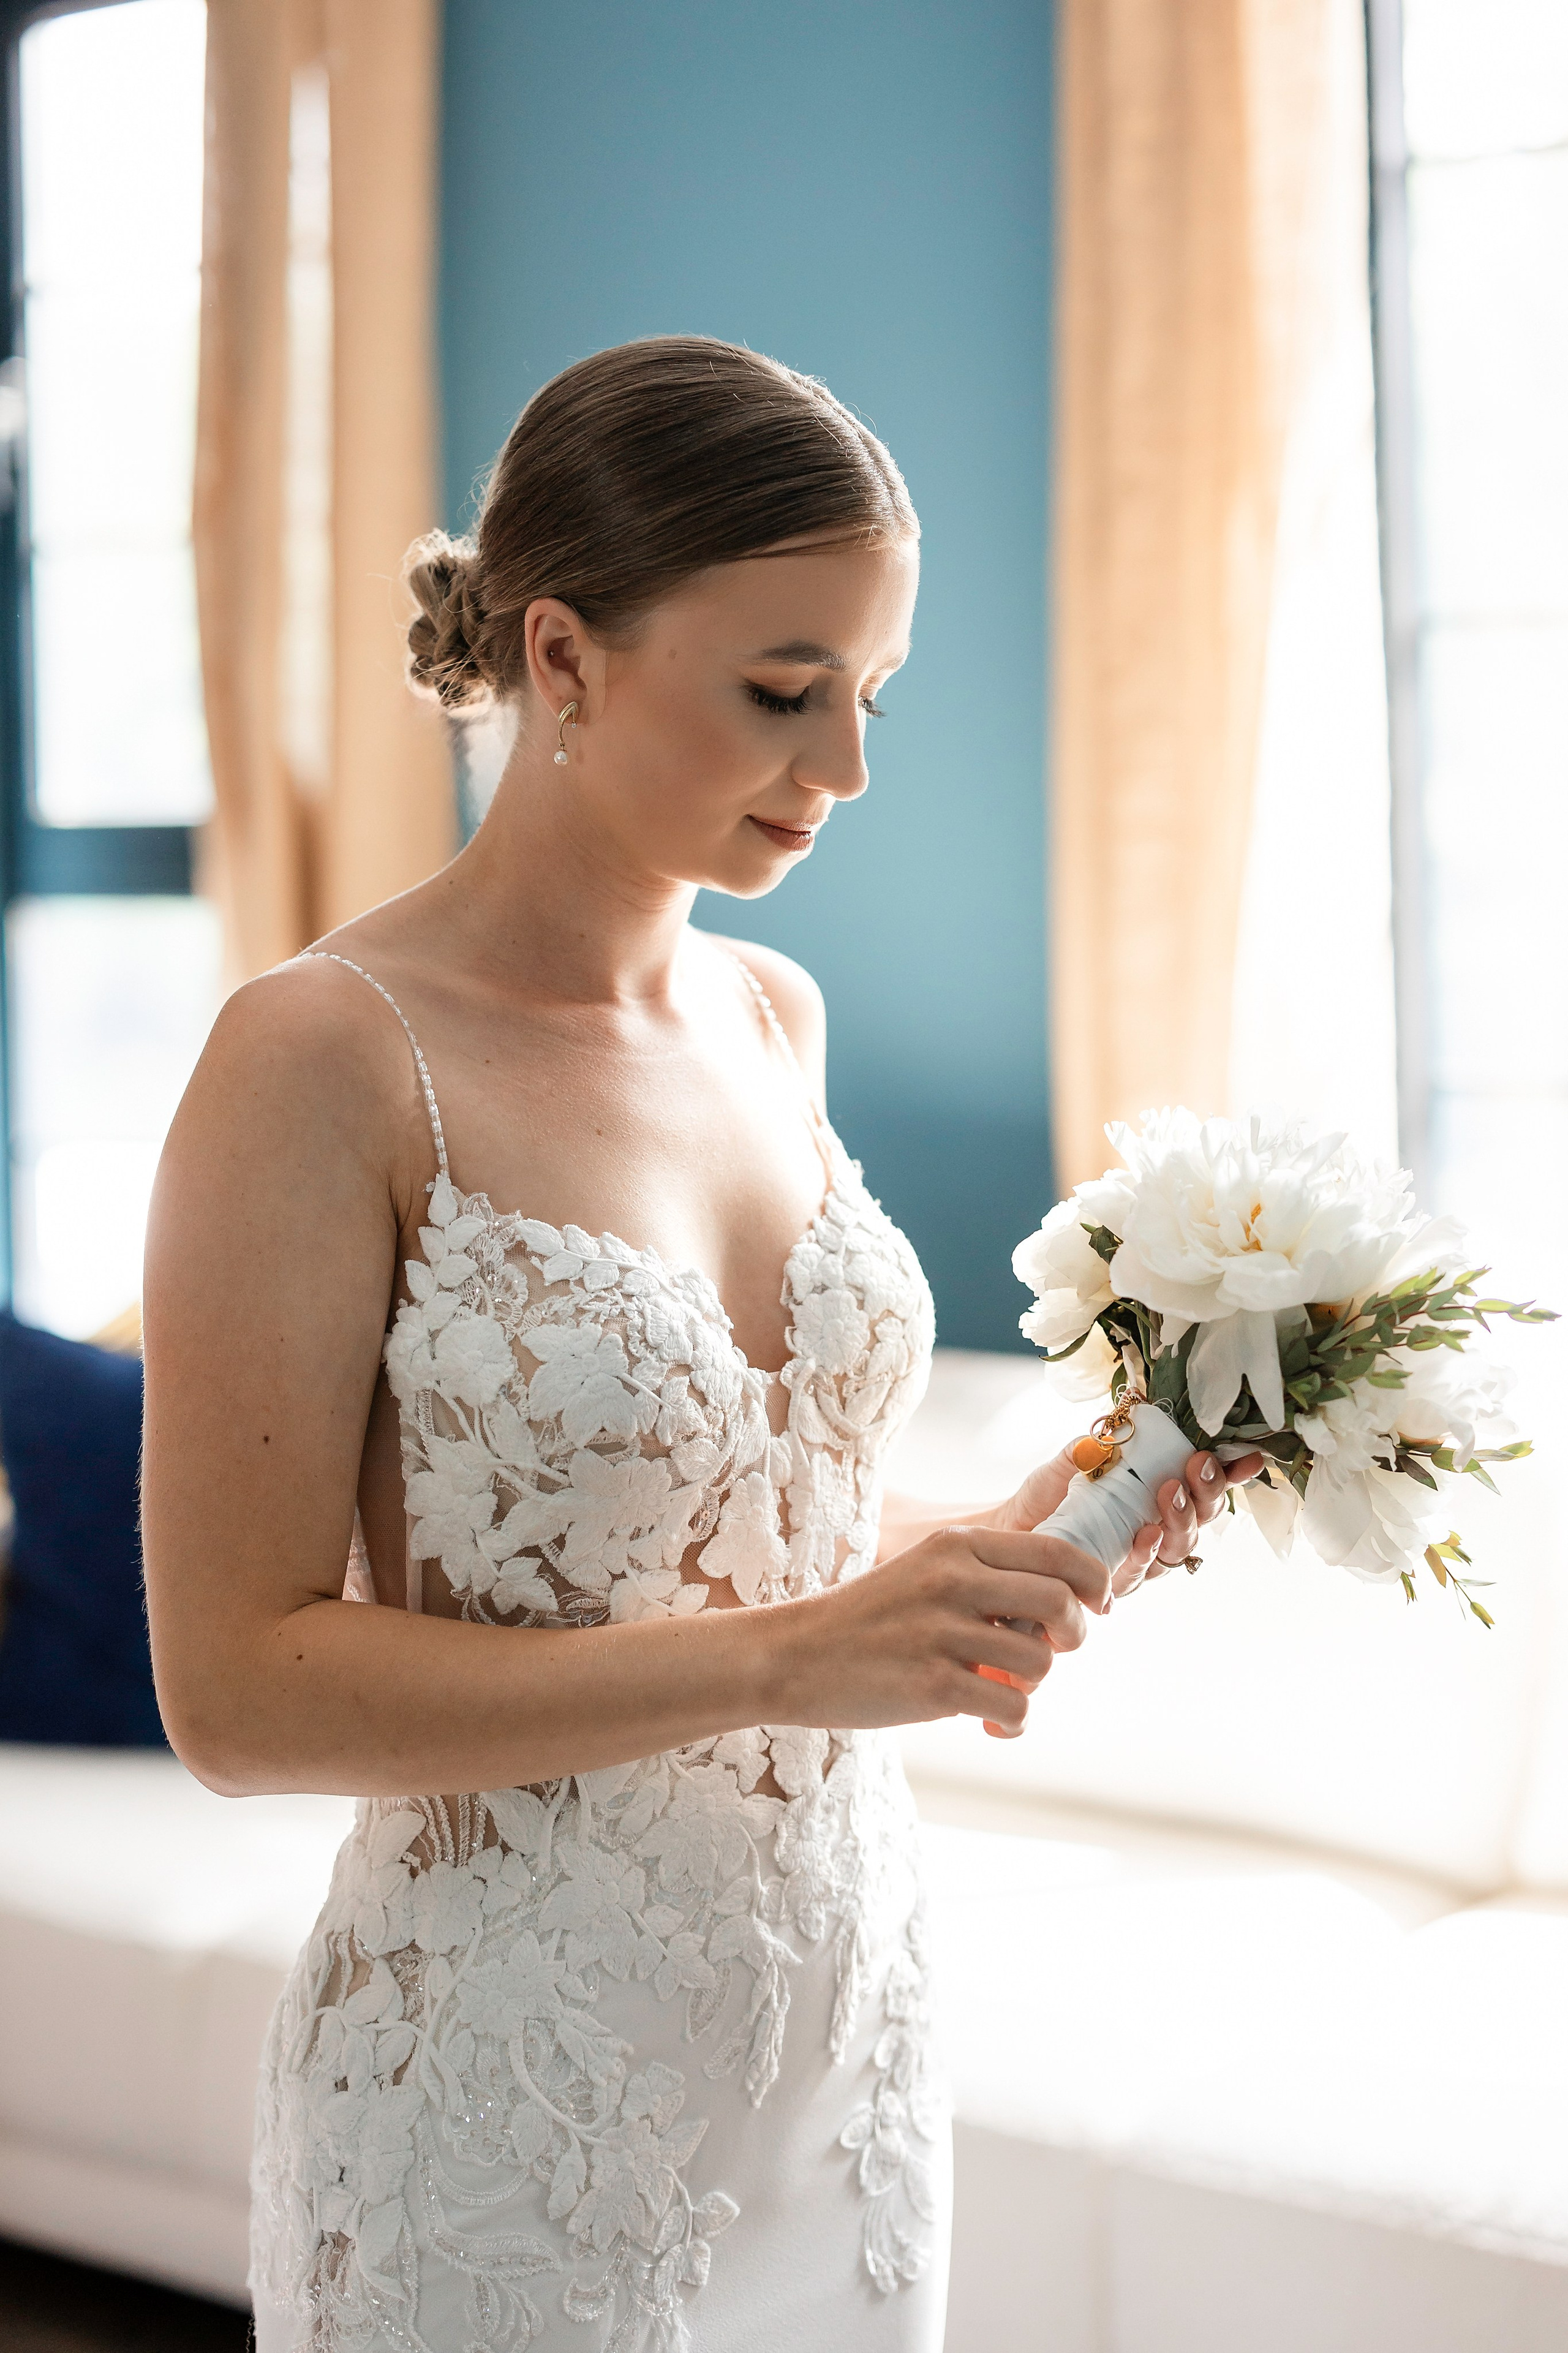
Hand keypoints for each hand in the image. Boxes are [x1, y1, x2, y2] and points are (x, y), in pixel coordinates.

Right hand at [776, 1523, 1112, 1739]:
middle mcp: (953, 1581)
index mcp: (957, 1546)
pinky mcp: (933, 1686)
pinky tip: (991, 1722)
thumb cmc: (870, 1620)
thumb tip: (1065, 1605)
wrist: (793, 1656)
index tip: (1093, 1607)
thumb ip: (987, 1578)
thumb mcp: (926, 1572)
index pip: (1058, 1553)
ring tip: (1001, 1686)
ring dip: (1033, 1683)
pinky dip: (1012, 1721)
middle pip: (1061, 1603)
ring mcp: (943, 1633)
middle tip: (1055, 1649)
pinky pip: (1012, 1707)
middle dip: (1074, 1634)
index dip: (1093, 1584)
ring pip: (1039, 1662)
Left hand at [995, 1442, 1264, 1598]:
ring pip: (1180, 1545)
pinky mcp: (1115, 1581)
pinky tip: (1146, 1534)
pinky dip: (1148, 1551)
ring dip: (1183, 1518)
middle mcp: (1158, 1528)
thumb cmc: (1047, 1494)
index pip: (1204, 1483)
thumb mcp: (1073, 1459)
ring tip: (1171, 1492)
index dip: (1230, 1472)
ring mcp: (1140, 1557)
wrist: (1009, 1532)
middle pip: (1203, 1517)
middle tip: (1198, 1467)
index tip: (1248, 1456)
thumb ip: (1098, 1442)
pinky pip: (1142, 1571)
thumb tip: (1118, 1423)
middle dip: (1207, 1491)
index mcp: (1158, 1494)